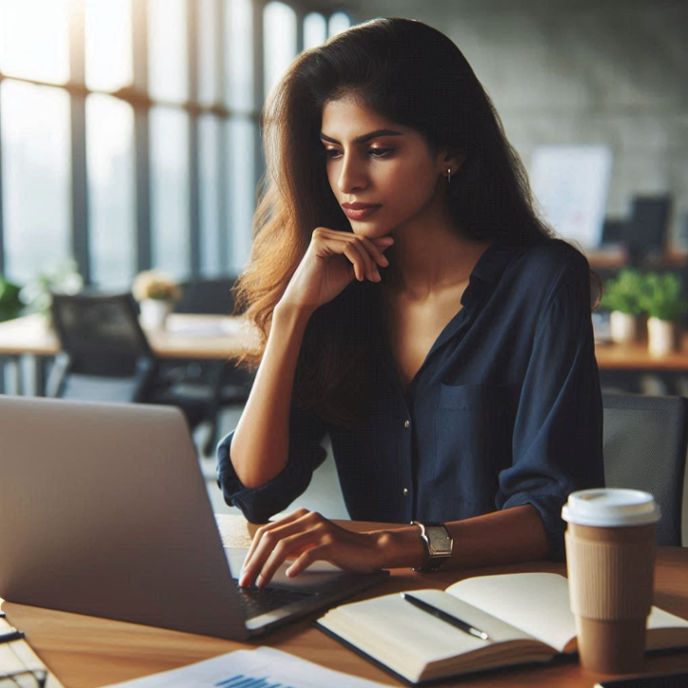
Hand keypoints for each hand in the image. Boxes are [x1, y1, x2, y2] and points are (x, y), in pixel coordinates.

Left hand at [238, 508, 384, 587]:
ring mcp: (320, 529)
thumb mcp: (309, 544)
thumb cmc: (337, 549)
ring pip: (285, 546)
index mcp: (299, 516)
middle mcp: (308, 518)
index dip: (252, 553)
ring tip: (262, 583)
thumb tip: (260, 560)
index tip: (245, 571)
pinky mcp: (331, 542)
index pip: (266, 532)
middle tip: (246, 581)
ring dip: (269, 567)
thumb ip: (290, 546)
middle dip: (255, 561)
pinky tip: (290, 575)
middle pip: (271, 538)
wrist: (369, 549)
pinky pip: (308, 553)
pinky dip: (297, 565)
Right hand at [279, 228, 393, 311]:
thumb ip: (366, 257)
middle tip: (378, 275)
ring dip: (366, 262)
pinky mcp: (319, 242)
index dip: (375, 249)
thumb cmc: (324, 287)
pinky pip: (348, 248)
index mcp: (331, 237)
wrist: (304, 301)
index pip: (359, 238)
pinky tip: (359, 277)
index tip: (385, 265)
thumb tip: (389, 241)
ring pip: (355, 243)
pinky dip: (358, 262)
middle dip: (372, 257)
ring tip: (369, 278)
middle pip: (359, 239)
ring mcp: (320, 235)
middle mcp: (325, 232)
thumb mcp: (351, 270)